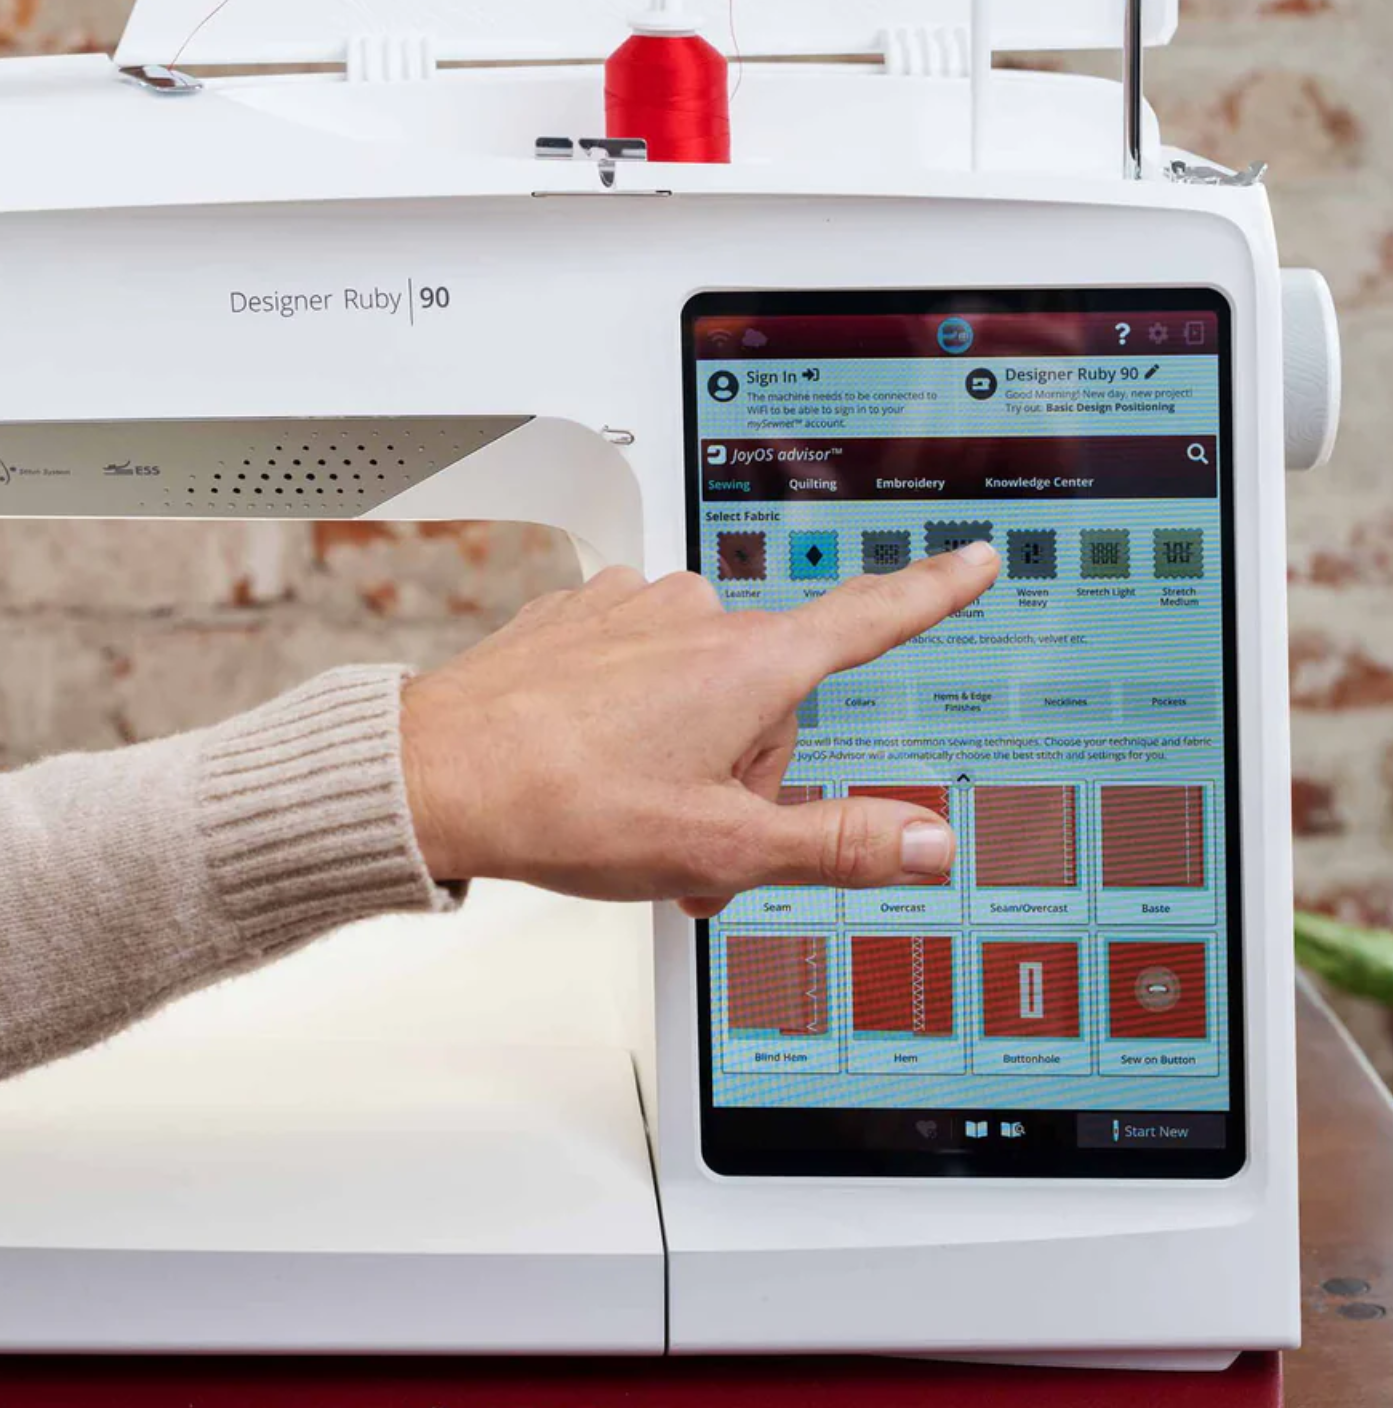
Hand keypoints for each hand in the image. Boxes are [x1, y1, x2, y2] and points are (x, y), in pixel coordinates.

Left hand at [401, 542, 998, 914]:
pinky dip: (635, 715)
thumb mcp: (719, 847)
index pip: (871, 618)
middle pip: (772, 698)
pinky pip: (641, 663)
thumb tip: (926, 842)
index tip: (971, 560)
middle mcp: (698, 617)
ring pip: (704, 686)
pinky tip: (595, 760)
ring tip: (633, 805)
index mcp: (750, 665)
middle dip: (747, 771)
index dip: (931, 593)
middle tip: (692, 836)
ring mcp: (635, 610)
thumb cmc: (562, 803)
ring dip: (689, 749)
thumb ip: (835, 844)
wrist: (436, 776)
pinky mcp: (583, 617)